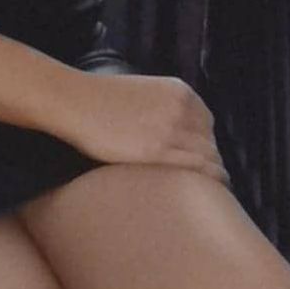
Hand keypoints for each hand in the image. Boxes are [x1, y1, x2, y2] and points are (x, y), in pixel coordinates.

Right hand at [59, 71, 228, 183]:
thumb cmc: (101, 100)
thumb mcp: (144, 92)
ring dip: (212, 176)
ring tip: (209, 196)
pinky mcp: (158, 150)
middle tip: (204, 184)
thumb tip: (173, 133)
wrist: (77, 101)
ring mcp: (172, 128)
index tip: (200, 163)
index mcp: (180, 91)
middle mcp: (182, 107)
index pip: (207, 124)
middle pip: (210, 142)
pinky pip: (198, 169)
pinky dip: (209, 182)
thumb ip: (165, 107)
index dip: (205, 146)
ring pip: (209, 158)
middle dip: (209, 163)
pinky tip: (208, 195)